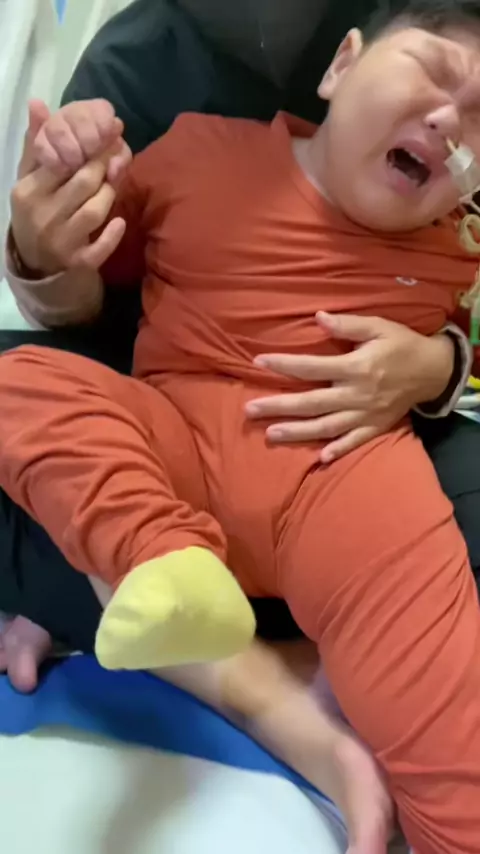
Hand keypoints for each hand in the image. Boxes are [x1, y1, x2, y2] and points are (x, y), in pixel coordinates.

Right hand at [10, 101, 131, 274]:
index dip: (89, 146)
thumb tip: (37, 103)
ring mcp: (61, 241)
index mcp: (28, 192)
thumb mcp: (28, 178)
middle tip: (118, 150)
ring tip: (115, 179)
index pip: (62, 162)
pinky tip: (120, 221)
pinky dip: (112, 235)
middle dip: (104, 164)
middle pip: (83, 183)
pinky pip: (100, 248)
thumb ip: (35, 143)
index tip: (107, 133)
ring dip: (110, 192)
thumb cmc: (34, 211)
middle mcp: (44, 216)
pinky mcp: (78, 262)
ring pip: (95, 211)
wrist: (34, 263)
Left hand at [246, 312, 453, 462]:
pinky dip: (338, 450)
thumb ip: (348, 325)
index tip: (258, 362)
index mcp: (355, 367)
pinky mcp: (375, 427)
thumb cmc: (401, 344)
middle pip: (312, 402)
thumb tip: (318, 318)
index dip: (284, 364)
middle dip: (279, 407)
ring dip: (298, 432)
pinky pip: (354, 441)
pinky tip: (319, 458)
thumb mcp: (378, 326)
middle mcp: (357, 394)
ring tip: (271, 435)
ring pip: (326, 426)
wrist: (433, 370)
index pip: (312, 367)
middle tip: (250, 410)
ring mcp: (366, 414)